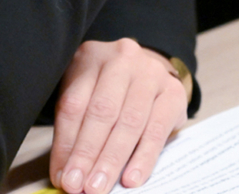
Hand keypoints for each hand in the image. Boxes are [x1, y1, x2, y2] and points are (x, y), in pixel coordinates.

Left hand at [51, 39, 187, 192]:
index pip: (74, 105)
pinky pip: (156, 130)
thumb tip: (64, 175)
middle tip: (81, 187)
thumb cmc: (109, 90)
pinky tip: (131, 177)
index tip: (64, 177)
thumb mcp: (84, 98)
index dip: (67, 145)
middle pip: (103, 112)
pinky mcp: (174, 92)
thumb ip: (73, 132)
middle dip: (90, 155)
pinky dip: (142, 158)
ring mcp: (151, 73)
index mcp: (92, 57)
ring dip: (113, 160)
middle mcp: (123, 59)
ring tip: (100, 186)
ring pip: (130, 122)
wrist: (148, 73)